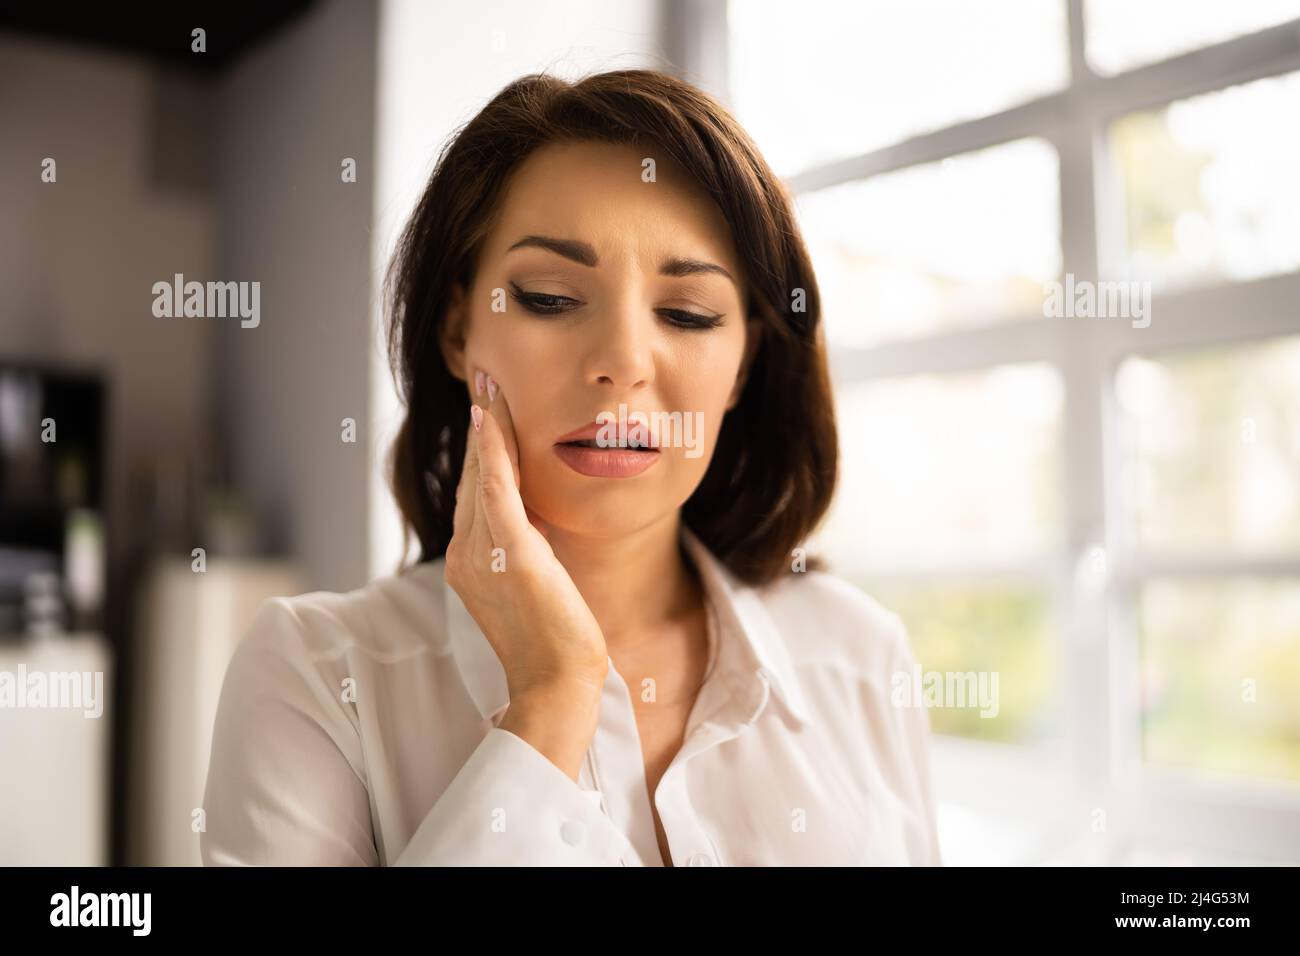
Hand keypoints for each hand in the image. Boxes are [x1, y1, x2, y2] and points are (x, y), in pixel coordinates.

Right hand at [443, 368, 608, 706]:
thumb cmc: (555, 644)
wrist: (558, 686)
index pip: (474, 493)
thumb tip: (538, 520)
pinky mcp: (510, 555)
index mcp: (468, 564)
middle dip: (480, 428)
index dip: (481, 450)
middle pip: (472, 477)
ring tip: (490, 387)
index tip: (488, 410)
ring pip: (480, 475)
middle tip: (486, 382)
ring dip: (486, 426)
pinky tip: (491, 419)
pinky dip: (492, 451)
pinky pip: (495, 489)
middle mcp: (464, 555)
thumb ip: (527, 551)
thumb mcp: (536, 586)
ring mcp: (480, 555)